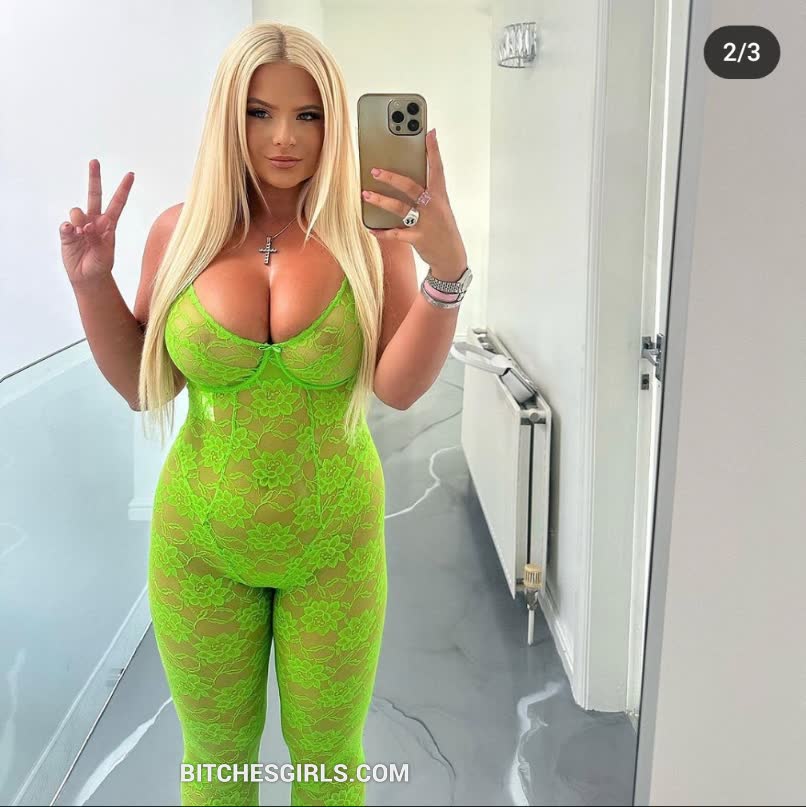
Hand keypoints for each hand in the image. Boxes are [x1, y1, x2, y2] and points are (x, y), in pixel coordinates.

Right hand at [60, 160, 134, 290]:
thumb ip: (98, 239)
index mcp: (109, 224)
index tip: (131, 174)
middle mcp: (94, 220)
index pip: (117, 203)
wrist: (88, 277)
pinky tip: (70, 234)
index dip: (124, 189)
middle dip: (94, 178)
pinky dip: (68, 229)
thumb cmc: (100, 264)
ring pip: (77, 212)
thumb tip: (87, 225)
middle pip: (94, 195)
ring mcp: (80, 225)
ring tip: (83, 235)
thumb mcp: (105, 255)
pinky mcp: (67, 233)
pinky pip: (66, 226)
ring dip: (80, 221)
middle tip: (94, 161)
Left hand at [362, 129, 467, 278]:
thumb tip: (403, 178)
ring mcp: (426, 223)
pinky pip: (396, 234)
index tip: (430, 132)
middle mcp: (433, 207)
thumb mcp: (439, 207)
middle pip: (411, 187)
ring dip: (381, 201)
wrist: (451, 256)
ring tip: (365, 195)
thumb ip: (425, 192)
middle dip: (392, 178)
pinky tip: (371, 228)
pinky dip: (383, 232)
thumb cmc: (442, 228)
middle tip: (374, 170)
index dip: (433, 151)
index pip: (437, 169)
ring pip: (400, 208)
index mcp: (440, 196)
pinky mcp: (418, 239)